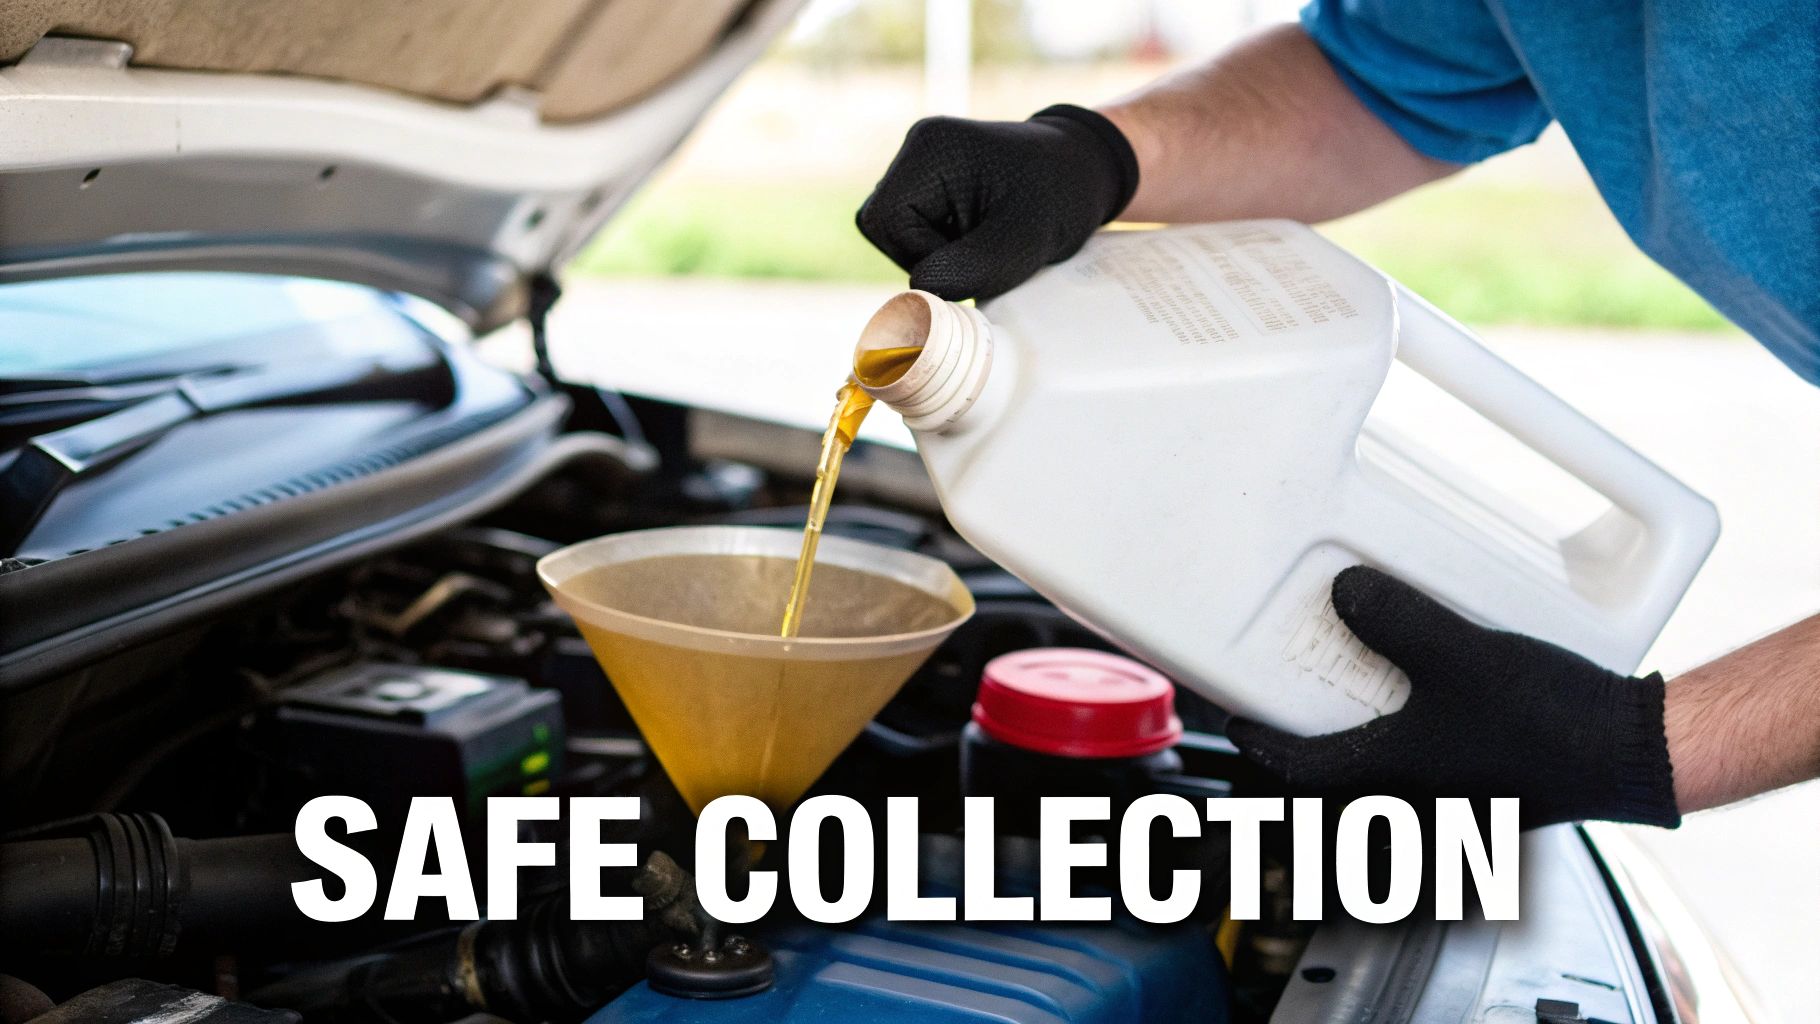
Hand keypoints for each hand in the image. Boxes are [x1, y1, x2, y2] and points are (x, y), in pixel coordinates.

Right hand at [856, 105, 1138, 301]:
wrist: (1086, 173)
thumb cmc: (1061, 199)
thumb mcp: (1020, 242)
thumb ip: (963, 271)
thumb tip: (914, 292)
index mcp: (931, 148)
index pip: (886, 223)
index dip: (923, 254)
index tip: (975, 252)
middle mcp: (918, 145)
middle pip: (883, 227)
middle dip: (926, 254)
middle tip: (980, 251)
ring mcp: (921, 160)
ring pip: (895, 232)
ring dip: (934, 251)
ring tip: (984, 240)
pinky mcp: (930, 179)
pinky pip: (912, 226)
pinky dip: (941, 243)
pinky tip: (977, 234)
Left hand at [1226, 567, 1679, 829]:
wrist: (1634, 751)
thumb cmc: (1553, 725)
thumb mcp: (1460, 654)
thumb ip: (1395, 620)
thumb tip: (1346, 594)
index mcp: (1392, 776)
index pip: (1299, 769)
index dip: (1260, 741)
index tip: (1238, 721)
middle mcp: (1415, 796)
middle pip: (1334, 774)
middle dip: (1308, 738)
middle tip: (1290, 699)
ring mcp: (1453, 794)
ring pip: (1380, 770)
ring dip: (1358, 733)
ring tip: (1355, 683)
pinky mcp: (1489, 782)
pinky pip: (1426, 760)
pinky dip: (1407, 730)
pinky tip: (1428, 689)